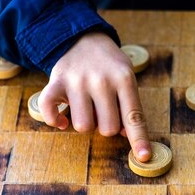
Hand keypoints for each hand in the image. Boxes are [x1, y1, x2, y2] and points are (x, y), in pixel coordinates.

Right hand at [38, 31, 151, 161]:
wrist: (81, 38)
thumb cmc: (109, 66)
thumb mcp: (126, 79)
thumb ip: (128, 106)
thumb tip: (124, 134)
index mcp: (124, 79)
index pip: (133, 117)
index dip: (139, 139)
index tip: (144, 157)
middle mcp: (101, 80)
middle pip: (107, 129)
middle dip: (106, 126)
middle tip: (103, 110)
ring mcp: (77, 81)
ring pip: (83, 126)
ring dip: (85, 123)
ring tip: (86, 107)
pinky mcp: (56, 81)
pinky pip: (50, 111)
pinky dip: (54, 120)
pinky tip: (62, 119)